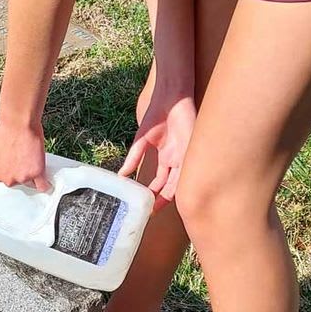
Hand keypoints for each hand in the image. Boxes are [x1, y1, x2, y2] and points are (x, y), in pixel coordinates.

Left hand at [0, 120, 49, 190]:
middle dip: (21, 173)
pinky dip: (44, 184)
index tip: (15, 165)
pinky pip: (42, 186)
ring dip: (32, 175)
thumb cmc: (4, 133)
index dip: (11, 171)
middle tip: (24, 159)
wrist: (17, 123)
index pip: (5, 180)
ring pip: (30, 183)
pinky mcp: (37, 173)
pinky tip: (46, 180)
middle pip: (18, 182)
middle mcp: (8, 179)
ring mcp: (22, 177)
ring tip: (33, 159)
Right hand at [119, 90, 195, 208]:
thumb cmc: (157, 116)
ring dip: (167, 195)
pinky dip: (176, 182)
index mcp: (166, 158)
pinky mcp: (189, 151)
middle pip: (170, 186)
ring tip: (156, 206)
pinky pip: (183, 171)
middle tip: (151, 211)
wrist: (170, 100)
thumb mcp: (141, 141)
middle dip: (160, 199)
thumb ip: (133, 157)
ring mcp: (183, 157)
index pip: (160, 182)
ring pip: (177, 182)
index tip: (145, 205)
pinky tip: (168, 192)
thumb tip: (121, 175)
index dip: (152, 193)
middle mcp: (175, 161)